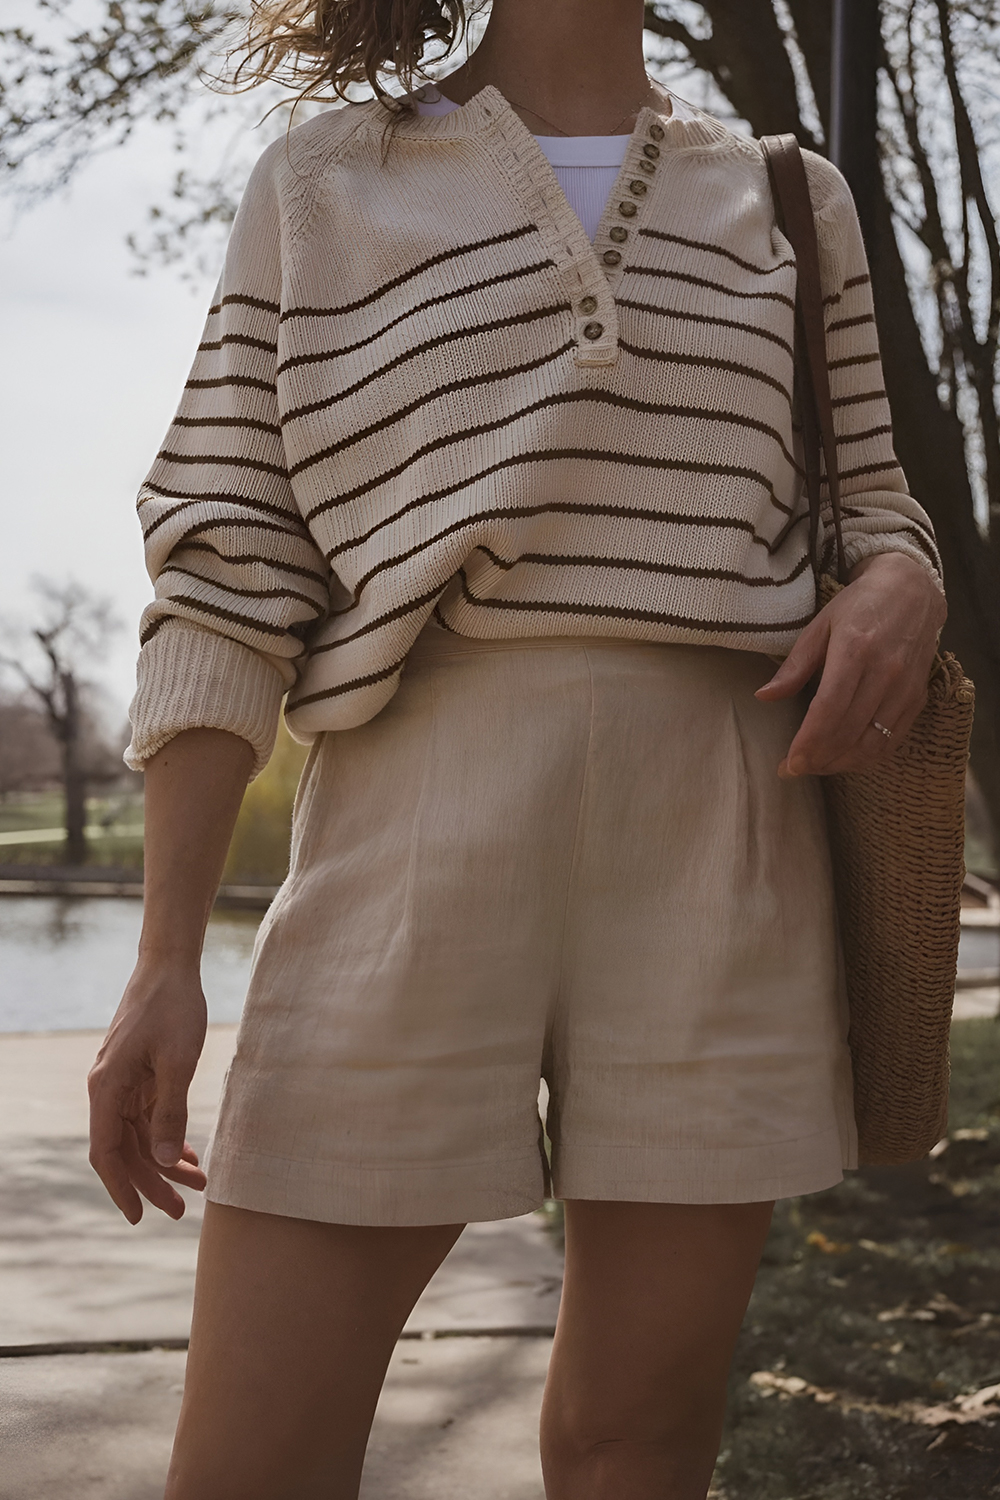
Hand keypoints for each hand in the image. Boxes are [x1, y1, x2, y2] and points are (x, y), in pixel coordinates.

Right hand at [88, 960, 207, 1222]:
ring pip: (139, 1135)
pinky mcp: (139, 1074)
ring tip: (199, 1182)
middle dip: (153, 1181)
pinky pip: (148, 1116)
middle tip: (183, 1210)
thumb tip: (165, 1161)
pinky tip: (188, 1152)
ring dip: (166, 1160)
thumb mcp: (178, 1062)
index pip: (107, 1152)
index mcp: (108, 1088)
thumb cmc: (173, 1008)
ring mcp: (123, 1082)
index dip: (122, 1188)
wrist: (170, 966)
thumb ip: (171, 1113)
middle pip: (125, 1149)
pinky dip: (167, 1135)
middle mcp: (108, 1089)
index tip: (140, 1217)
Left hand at [755, 552, 946, 776]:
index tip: (789, 763)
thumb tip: (763, 696)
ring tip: (815, 767)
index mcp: (855, 649)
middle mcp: (885, 671)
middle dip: (817, 759)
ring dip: (840, 763)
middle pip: (848, 732)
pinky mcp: (918, 697)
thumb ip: (794, 666)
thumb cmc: (858, 606)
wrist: (912, 591)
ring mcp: (905, 687)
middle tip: (792, 770)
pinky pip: (892, 740)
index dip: (808, 742)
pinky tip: (844, 759)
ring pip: (872, 742)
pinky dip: (867, 757)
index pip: (829, 709)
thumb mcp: (819, 626)